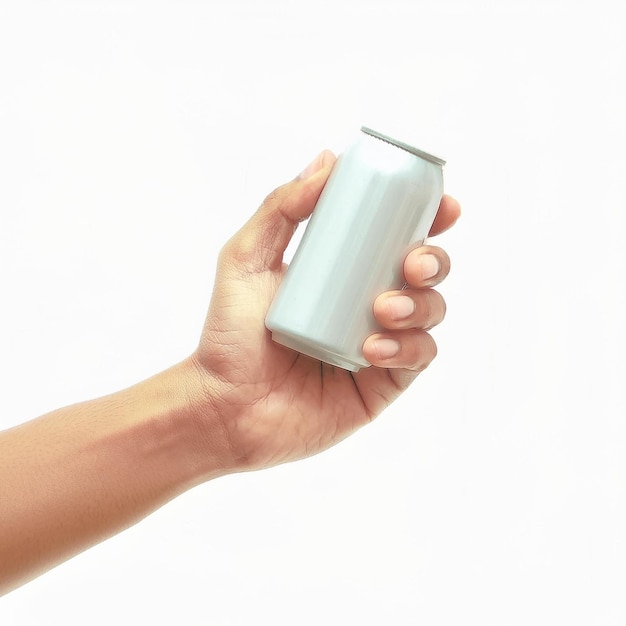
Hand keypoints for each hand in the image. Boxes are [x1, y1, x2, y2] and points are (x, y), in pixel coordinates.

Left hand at [190, 151, 460, 472]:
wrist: (224, 407)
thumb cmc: (229, 334)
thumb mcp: (246, 259)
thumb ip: (281, 208)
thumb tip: (326, 159)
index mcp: (344, 271)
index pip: (397, 237)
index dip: (430, 219)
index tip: (443, 208)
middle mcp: (368, 303)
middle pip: (426, 273)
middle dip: (434, 261)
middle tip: (412, 263)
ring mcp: (380, 343)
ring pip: (431, 313)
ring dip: (421, 305)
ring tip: (383, 309)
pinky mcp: (383, 383)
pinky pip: (417, 358)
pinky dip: (407, 348)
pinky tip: (373, 350)